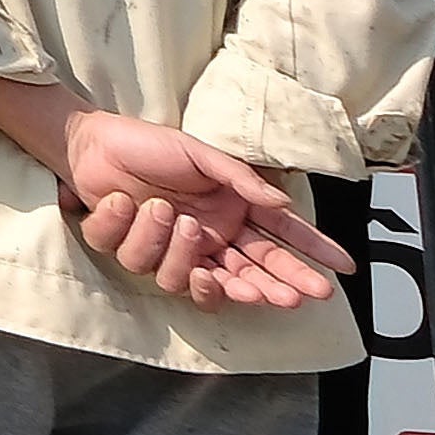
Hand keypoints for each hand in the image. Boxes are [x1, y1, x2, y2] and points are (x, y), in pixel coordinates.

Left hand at [0, 90, 345, 307]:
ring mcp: (167, 250)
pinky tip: (124, 202)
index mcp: (227, 217)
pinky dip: (129, 228)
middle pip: (245, 277)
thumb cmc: (150, 144)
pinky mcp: (129, 248)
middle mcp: (204, 241)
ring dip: (179, 250)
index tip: (342, 271)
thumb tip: (280, 204)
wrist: (93, 138)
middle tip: (289, 296)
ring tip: (176, 217)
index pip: (276, 245)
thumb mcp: (201, 153)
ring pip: (185, 278)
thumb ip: (240, 179)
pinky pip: (134, 257)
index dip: (309, 259)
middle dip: (270, 288)